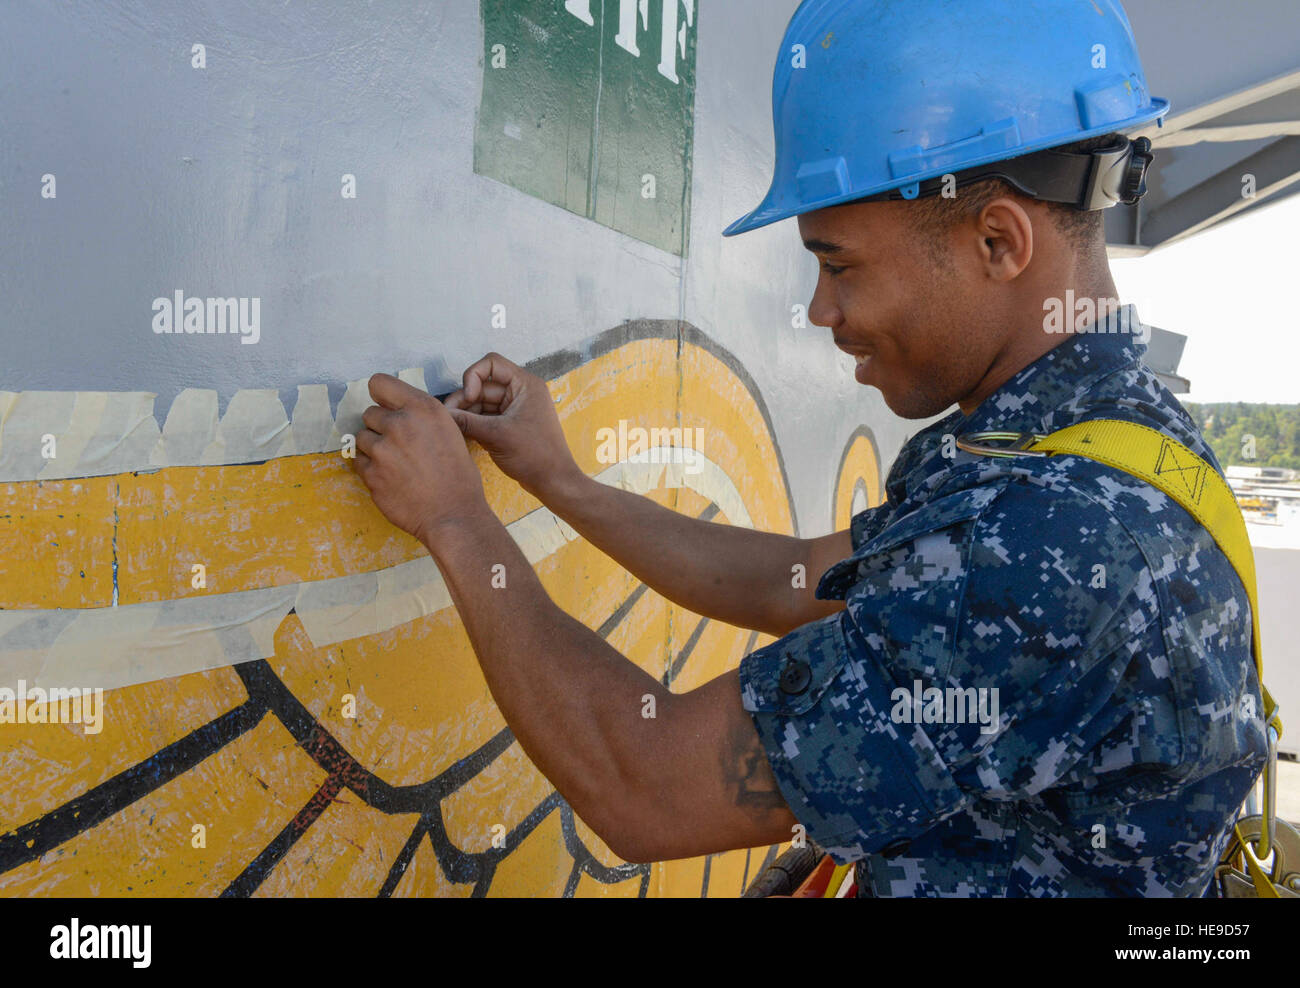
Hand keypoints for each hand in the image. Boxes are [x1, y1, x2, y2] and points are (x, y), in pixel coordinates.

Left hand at [354, 374, 490, 545]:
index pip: (378, 383)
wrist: (453, 514)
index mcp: (423, 409)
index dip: (382, 396)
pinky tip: (393, 479)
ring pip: (361, 437)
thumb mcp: (449, 430)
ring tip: (398, 464)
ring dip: (374, 448)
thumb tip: (394, 408)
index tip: (386, 407)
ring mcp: (382, 450)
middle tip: (400, 445)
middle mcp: (400, 424)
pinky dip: (371, 469)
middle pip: (369, 413)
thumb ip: (420, 415)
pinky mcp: (370, 474)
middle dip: (381, 427)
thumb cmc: (456, 475)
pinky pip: (359, 462)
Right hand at [443, 352, 583, 499]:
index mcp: (525, 384)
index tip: (468, 398)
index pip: (491, 363)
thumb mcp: (496, 435)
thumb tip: (443, 414)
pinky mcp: (510, 423)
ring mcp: (515, 408)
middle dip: (464, 400)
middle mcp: (520, 391)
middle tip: (448, 418)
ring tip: (452, 427)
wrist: (553, 481)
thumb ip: (467, 422)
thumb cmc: (534, 455)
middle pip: (483, 385)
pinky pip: (487, 416)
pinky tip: (461, 432)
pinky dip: (474, 422)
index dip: (473, 376)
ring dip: (467, 413)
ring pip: (482, 402)